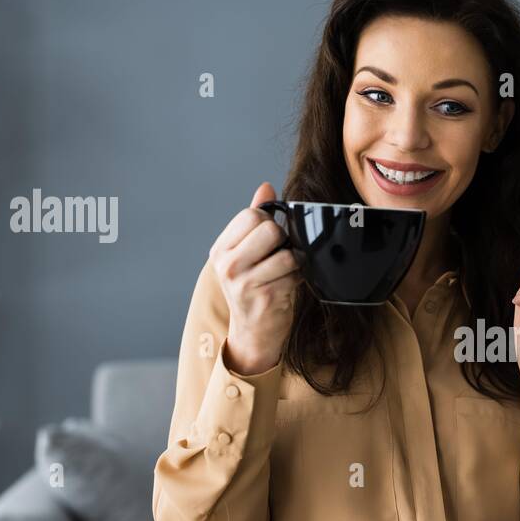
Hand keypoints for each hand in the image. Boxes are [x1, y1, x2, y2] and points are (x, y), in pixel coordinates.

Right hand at [210, 182, 297, 374]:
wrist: (252, 333)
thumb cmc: (252, 290)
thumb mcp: (246, 254)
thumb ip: (255, 219)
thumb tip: (266, 187)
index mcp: (221, 250)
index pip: (251, 215)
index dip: (269, 222)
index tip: (270, 239)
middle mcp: (228, 265)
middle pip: (269, 229)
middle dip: (283, 240)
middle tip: (280, 254)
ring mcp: (245, 282)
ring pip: (286, 253)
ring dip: (294, 261)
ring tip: (286, 272)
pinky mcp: (266, 297)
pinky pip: (295, 274)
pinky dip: (298, 278)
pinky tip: (288, 286)